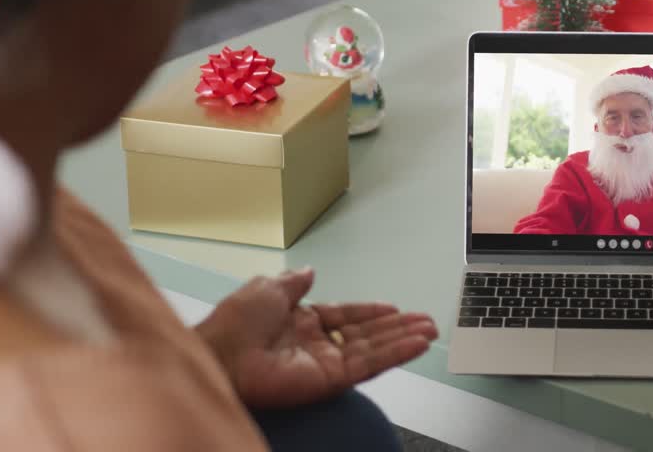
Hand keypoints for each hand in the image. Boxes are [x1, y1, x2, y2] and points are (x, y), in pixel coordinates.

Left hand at [197, 268, 437, 408]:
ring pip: (373, 350)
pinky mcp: (330, 380)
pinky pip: (368, 366)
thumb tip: (309, 270)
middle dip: (397, 328)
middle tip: (427, 321)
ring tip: (431, 331)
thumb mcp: (267, 288)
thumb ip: (294, 282)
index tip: (395, 308)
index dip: (370, 313)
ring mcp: (325, 363)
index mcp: (301, 321)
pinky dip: (394, 355)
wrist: (222, 354)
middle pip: (366, 334)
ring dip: (403, 340)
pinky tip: (416, 345)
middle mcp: (316, 343)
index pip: (345, 316)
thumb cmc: (237, 322)